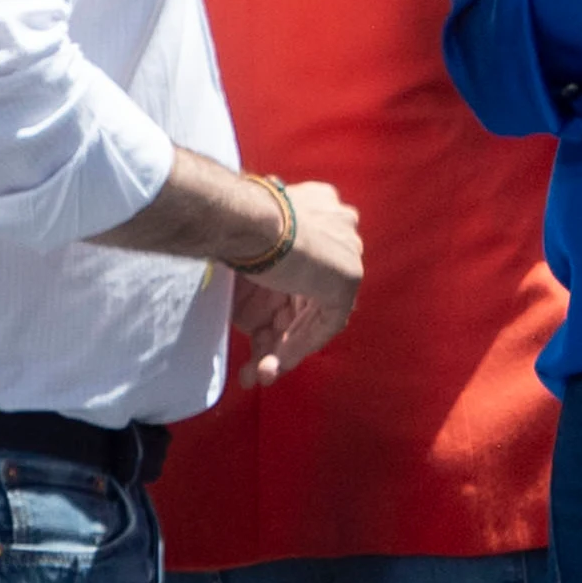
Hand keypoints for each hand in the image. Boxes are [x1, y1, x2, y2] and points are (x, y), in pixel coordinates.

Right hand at [234, 180, 363, 377]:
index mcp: (320, 208)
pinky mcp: (346, 279)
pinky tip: (273, 365)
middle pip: (308, 296)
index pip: (305, 268)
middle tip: (257, 363)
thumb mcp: (250, 243)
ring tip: (260, 374)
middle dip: (280, 335)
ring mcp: (346, 254)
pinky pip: (324, 324)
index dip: (279, 303)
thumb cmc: (235, 224)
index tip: (256, 326)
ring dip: (285, 349)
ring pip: (314, 314)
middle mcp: (339, 228)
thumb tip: (254, 291)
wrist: (246, 219)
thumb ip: (263, 263)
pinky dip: (298, 346)